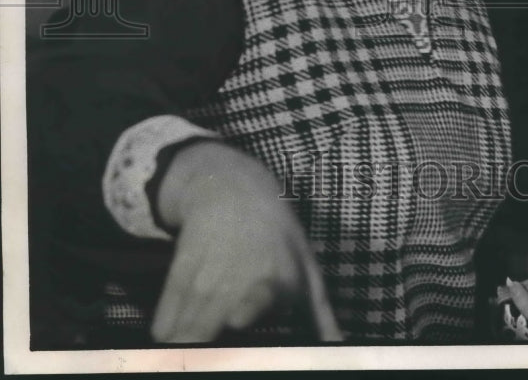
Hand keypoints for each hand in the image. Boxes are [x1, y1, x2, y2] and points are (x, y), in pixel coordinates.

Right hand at [150, 141, 341, 343]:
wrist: (233, 188)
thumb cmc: (278, 237)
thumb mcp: (306, 267)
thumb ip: (321, 316)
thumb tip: (342, 348)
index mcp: (278, 279)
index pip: (259, 297)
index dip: (249, 306)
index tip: (236, 317)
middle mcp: (239, 277)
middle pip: (206, 333)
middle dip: (199, 352)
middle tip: (202, 358)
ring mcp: (207, 273)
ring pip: (181, 331)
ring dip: (179, 346)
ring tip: (184, 354)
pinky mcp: (181, 267)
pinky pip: (165, 315)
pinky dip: (165, 331)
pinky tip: (171, 335)